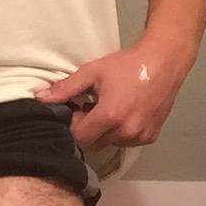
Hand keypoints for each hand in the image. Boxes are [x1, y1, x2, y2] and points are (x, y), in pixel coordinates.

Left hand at [34, 34, 195, 148]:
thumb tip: (41, 98)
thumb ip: (66, 88)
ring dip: (106, 131)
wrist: (164, 61)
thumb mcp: (93, 72)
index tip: (79, 109)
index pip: (79, 137)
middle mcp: (126, 131)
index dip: (74, 125)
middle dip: (89, 129)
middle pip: (94, 143)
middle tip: (93, 108)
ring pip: (111, 143)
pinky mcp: (150, 137)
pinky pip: (128, 141)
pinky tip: (126, 113)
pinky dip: (123, 132)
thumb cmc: (127, 65)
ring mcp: (140, 136)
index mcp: (110, 116)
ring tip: (111, 109)